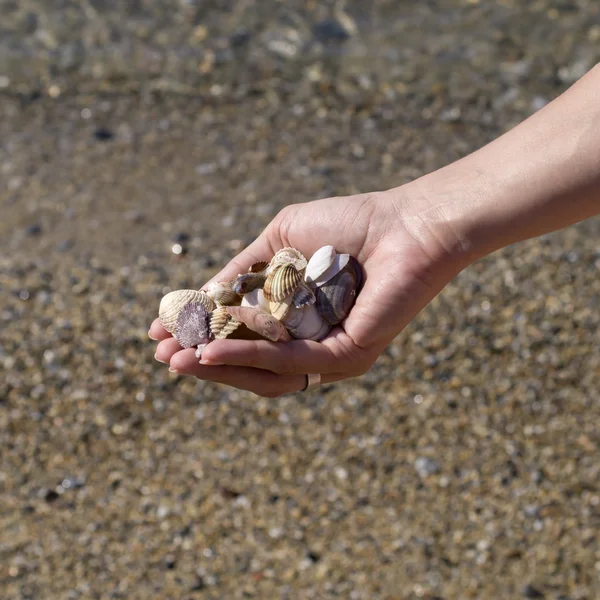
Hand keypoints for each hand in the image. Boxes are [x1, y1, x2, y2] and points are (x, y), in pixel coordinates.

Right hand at [149, 188, 469, 396]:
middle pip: (249, 364)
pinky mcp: (346, 357)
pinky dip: (248, 357)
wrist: (404, 222)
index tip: (160, 334)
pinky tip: (213, 350)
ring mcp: (329, 355)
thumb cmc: (348, 223)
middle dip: (204, 360)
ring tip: (178, 359)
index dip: (201, 337)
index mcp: (296, 317)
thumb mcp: (279, 241)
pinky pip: (290, 363)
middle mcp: (311, 342)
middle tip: (162, 355)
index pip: (242, 337)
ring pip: (264, 373)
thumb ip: (243, 269)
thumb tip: (202, 295)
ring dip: (218, 367)